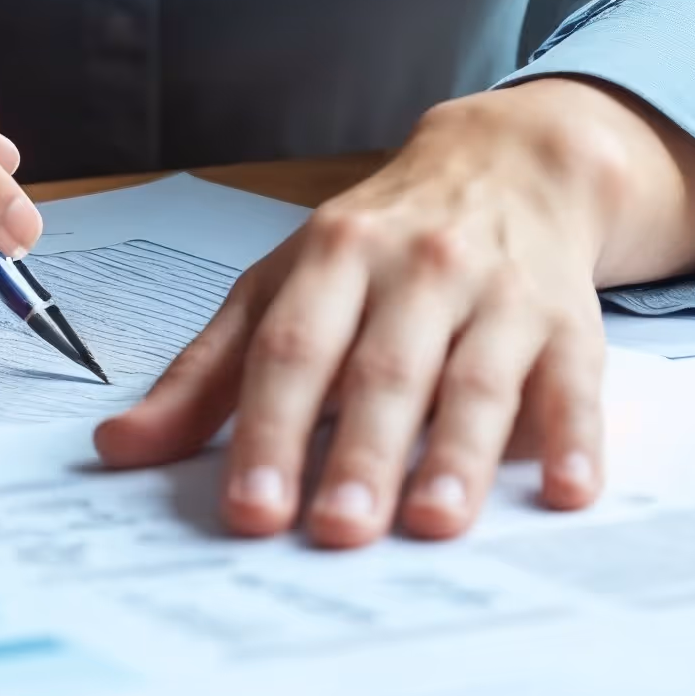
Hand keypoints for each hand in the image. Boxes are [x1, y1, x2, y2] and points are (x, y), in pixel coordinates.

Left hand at [94, 77, 694, 546]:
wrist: (508, 164)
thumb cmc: (378, 243)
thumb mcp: (283, 283)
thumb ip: (207, 372)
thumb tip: (120, 448)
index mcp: (334, 254)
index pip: (293, 348)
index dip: (269, 430)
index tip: (251, 508)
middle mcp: (416, 267)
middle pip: (383, 369)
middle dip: (359, 454)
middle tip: (337, 532)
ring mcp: (498, 293)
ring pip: (476, 380)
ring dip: (456, 456)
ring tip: (433, 523)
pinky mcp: (570, 323)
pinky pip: (574, 384)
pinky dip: (573, 438)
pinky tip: (565, 489)